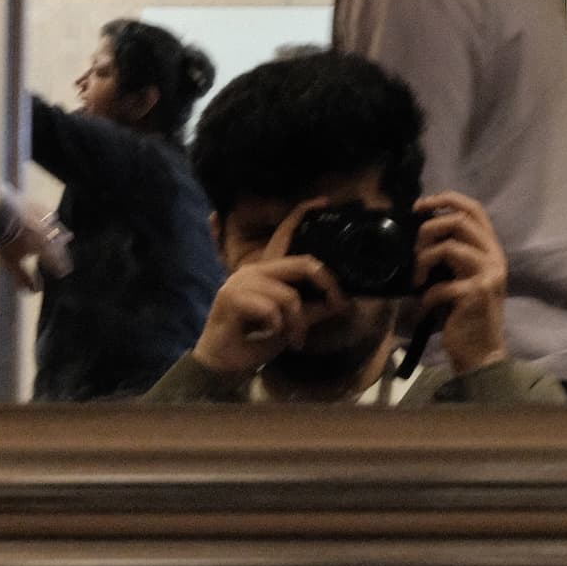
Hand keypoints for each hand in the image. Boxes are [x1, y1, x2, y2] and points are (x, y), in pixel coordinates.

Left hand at [0, 201, 67, 290]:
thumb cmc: (5, 241)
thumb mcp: (11, 263)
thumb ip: (23, 277)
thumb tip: (34, 292)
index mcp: (43, 248)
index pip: (55, 260)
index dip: (60, 267)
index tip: (64, 272)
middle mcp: (47, 234)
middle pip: (59, 245)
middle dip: (63, 253)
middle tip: (67, 259)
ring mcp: (43, 220)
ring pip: (57, 228)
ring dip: (63, 235)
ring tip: (69, 237)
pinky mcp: (37, 208)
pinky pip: (49, 214)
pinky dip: (53, 219)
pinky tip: (53, 218)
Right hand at [191, 199, 346, 378]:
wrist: (224, 364)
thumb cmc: (255, 340)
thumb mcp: (291, 323)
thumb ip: (312, 310)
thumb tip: (342, 301)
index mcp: (266, 271)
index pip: (285, 236)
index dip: (301, 215)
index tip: (323, 201)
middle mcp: (254, 270)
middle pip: (302, 264)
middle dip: (326, 286)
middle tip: (337, 305)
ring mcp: (241, 282)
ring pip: (289, 297)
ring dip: (296, 324)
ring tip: (293, 340)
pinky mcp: (232, 297)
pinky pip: (271, 310)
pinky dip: (276, 328)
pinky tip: (267, 335)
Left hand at [413, 192, 507, 374]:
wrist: (482, 353)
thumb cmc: (466, 315)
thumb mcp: (464, 278)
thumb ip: (453, 253)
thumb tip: (422, 231)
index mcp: (491, 250)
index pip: (474, 209)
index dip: (446, 199)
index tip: (420, 206)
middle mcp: (494, 258)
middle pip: (458, 221)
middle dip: (428, 230)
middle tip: (415, 251)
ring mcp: (487, 275)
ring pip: (448, 247)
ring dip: (423, 261)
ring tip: (418, 280)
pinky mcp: (475, 295)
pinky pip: (440, 285)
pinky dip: (426, 297)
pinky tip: (426, 308)